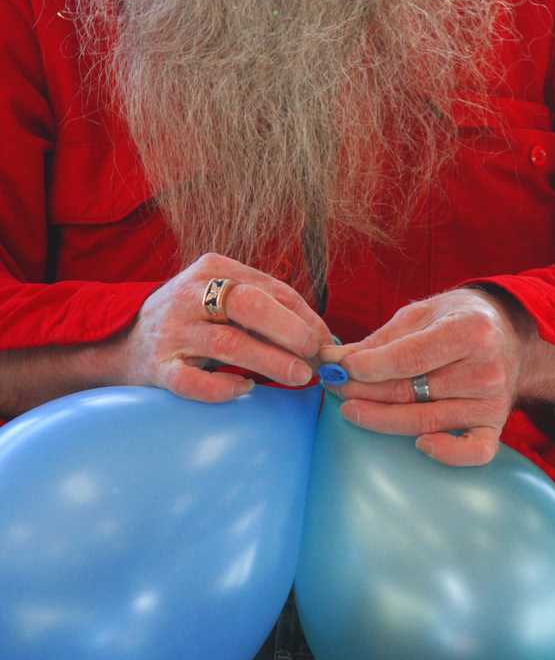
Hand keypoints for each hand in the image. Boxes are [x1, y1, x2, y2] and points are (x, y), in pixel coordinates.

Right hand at [119, 252, 331, 401]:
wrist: (124, 345)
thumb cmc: (191, 321)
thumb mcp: (223, 298)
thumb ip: (266, 308)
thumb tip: (322, 336)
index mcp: (212, 269)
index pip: (269, 288)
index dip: (304, 315)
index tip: (325, 340)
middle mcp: (190, 294)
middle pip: (249, 306)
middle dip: (289, 330)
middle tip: (315, 355)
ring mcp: (171, 331)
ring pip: (227, 343)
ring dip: (269, 361)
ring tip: (299, 376)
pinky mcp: (157, 367)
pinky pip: (191, 381)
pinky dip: (221, 388)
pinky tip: (245, 390)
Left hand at [319, 288, 533, 465]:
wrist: (507, 333)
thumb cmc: (456, 319)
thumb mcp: (420, 314)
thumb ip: (380, 339)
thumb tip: (334, 359)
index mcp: (470, 330)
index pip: (407, 358)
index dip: (367, 367)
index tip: (339, 367)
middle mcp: (486, 368)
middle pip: (411, 391)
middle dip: (363, 391)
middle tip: (333, 386)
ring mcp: (493, 400)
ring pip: (425, 420)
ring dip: (381, 418)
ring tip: (349, 408)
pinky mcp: (496, 425)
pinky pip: (474, 451)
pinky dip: (448, 453)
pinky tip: (419, 445)